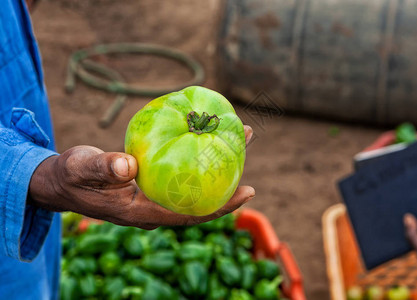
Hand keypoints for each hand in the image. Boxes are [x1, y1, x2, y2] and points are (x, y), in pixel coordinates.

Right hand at [29, 126, 254, 228]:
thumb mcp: (82, 168)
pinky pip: (181, 175)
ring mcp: (154, 198)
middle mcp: (155, 209)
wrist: (61, 181)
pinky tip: (203, 139)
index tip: (248, 191)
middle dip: (228, 177)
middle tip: (246, 143)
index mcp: (143, 213)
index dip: (221, 206)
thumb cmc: (72, 175)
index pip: (190, 215)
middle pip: (200, 198)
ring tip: (233, 134)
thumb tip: (128, 166)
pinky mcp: (151, 184)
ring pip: (193, 185)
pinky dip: (196, 159)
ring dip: (215, 163)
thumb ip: (102, 168)